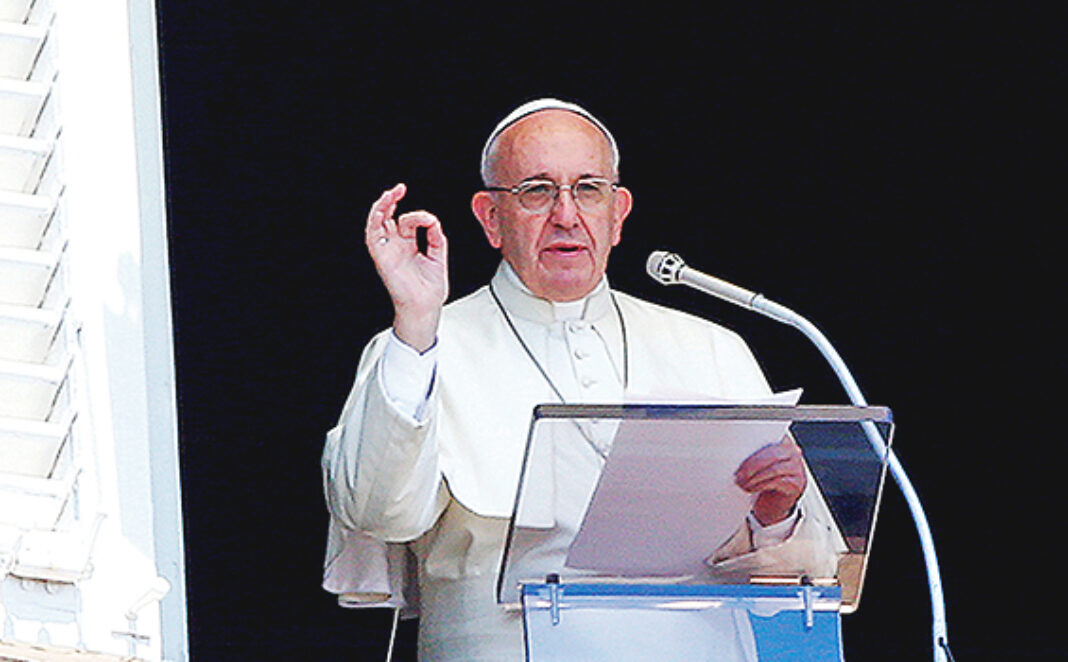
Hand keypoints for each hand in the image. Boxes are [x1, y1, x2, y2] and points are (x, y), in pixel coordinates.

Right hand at [364, 183, 447, 351]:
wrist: (426, 306)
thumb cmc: (430, 289)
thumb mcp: (438, 256)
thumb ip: (436, 237)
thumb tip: (433, 221)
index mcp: (408, 246)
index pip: (407, 221)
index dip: (418, 216)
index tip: (430, 220)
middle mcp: (395, 247)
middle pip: (387, 217)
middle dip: (391, 201)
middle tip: (399, 189)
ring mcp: (388, 252)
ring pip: (376, 223)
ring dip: (381, 207)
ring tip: (390, 194)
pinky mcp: (382, 258)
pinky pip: (372, 237)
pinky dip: (374, 223)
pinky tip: (380, 211)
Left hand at [734, 434, 806, 525]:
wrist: (775, 503)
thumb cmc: (766, 480)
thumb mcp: (760, 465)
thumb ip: (755, 455)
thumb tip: (738, 452)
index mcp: (783, 444)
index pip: (767, 444)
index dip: (752, 453)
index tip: (737, 461)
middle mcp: (794, 454)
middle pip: (772, 456)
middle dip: (752, 466)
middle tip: (738, 475)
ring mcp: (797, 469)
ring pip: (774, 470)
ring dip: (755, 477)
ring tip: (743, 484)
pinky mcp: (796, 484)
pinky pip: (777, 482)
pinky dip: (761, 485)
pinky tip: (752, 488)